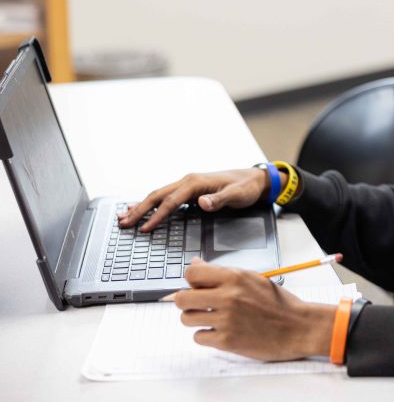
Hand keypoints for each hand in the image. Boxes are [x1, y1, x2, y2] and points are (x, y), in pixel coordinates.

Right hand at [118, 168, 268, 231]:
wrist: (255, 179)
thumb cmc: (247, 187)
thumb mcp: (237, 194)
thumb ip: (219, 200)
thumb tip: (202, 202)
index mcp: (197, 182)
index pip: (172, 201)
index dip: (157, 215)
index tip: (145, 227)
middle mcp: (189, 181)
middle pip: (158, 195)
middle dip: (140, 209)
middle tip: (124, 223)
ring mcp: (188, 184)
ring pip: (159, 195)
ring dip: (141, 206)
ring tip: (124, 217)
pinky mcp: (190, 190)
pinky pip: (167, 196)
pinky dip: (152, 203)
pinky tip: (142, 209)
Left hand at [174, 259, 334, 360]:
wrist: (298, 327)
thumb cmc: (278, 303)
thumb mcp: (253, 279)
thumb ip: (223, 273)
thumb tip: (196, 264)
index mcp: (234, 277)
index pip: (191, 274)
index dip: (192, 281)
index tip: (198, 286)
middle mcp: (227, 296)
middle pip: (182, 298)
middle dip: (187, 302)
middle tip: (200, 305)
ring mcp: (226, 320)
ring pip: (186, 319)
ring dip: (196, 319)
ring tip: (212, 319)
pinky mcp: (226, 341)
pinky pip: (198, 337)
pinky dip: (207, 335)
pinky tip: (221, 331)